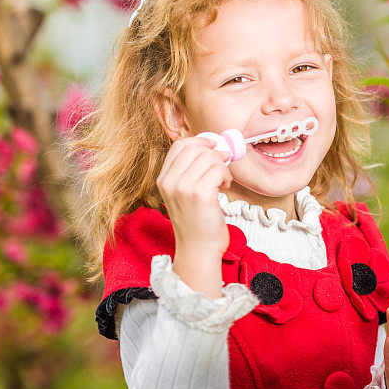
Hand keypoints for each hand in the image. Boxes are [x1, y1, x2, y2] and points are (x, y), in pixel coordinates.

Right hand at [156, 136, 232, 253]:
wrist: (198, 249)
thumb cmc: (196, 223)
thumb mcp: (184, 194)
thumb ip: (190, 172)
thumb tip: (214, 148)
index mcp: (163, 179)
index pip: (179, 146)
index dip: (200, 140)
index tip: (213, 145)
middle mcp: (170, 182)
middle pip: (196, 148)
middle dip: (214, 153)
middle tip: (223, 164)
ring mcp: (183, 188)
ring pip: (209, 157)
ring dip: (222, 166)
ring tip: (223, 180)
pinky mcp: (200, 195)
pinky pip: (218, 170)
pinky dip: (226, 175)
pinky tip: (224, 186)